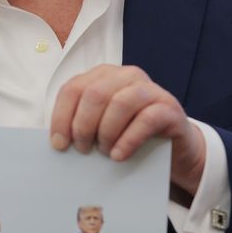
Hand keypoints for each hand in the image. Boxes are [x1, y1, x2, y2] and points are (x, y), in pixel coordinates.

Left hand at [50, 64, 205, 196]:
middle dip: (83, 125)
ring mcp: (150, 90)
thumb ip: (82, 124)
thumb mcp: (102, 126)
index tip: (59, 144)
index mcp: (104, 76)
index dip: (61, 117)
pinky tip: (119, 156)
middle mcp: (127, 76)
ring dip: (106, 132)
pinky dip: (129, 139)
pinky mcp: (169, 108)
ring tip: (105, 153)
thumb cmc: (130, 136)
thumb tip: (57, 143)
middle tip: (83, 150)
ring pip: (120, 103)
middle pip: (94, 94)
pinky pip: (147, 119)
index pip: (73, 89)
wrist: (174, 148)